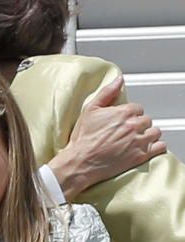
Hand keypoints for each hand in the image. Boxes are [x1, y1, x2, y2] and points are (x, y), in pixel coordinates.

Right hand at [49, 76, 166, 199]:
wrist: (81, 161)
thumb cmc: (84, 137)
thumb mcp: (90, 109)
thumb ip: (107, 92)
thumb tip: (119, 80)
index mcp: (123, 112)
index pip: (138, 108)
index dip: (130, 114)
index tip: (123, 120)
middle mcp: (134, 125)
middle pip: (146, 120)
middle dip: (139, 124)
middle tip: (128, 131)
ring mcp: (139, 141)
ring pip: (155, 132)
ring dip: (148, 134)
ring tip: (137, 138)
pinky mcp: (141, 155)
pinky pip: (160, 147)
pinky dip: (157, 146)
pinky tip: (147, 147)